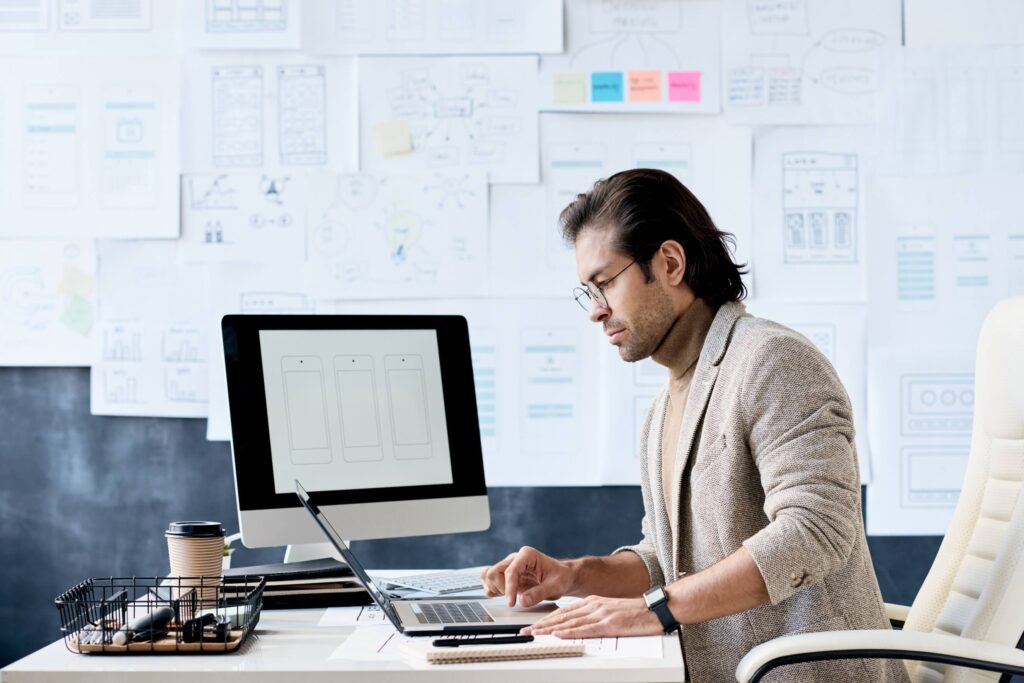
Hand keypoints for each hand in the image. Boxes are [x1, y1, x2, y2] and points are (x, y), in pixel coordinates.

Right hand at [480, 546, 574, 606]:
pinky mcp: (506, 576)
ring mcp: (509, 566)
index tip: (512, 603)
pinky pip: (490, 581)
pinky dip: (493, 590)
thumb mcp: (555, 587)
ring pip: (488, 575)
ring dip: (495, 588)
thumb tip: (522, 600)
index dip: (509, 588)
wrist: (563, 577)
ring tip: (509, 596)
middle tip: (513, 598)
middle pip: (494, 571)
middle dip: (501, 588)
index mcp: (527, 555)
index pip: (511, 571)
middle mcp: (515, 559)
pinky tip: (505, 596)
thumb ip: (539, 593)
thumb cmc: (560, 578)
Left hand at [521, 596, 662, 638]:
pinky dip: (569, 632)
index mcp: (593, 602)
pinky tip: (559, 634)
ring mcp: (600, 614)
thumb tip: (580, 625)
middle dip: (542, 624)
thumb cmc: (635, 613)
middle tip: (526, 631)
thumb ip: (595, 616)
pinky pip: (585, 629)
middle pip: (562, 616)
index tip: (534, 625)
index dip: (547, 619)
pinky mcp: (608, 624)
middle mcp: (593, 605)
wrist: (654, 609)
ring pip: (569, 622)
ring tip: (535, 634)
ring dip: (550, 629)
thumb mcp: (610, 610)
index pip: (564, 611)